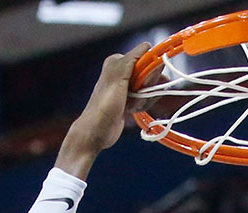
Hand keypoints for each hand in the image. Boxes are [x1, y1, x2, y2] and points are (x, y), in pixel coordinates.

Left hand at [55, 43, 151, 178]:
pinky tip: (132, 110)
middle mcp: (123, 71)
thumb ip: (132, 59)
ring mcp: (128, 86)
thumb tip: (147, 45)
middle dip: (149, 86)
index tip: (144, 83)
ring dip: (146, 98)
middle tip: (136, 96)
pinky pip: (147, 98)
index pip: (147, 57)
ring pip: (151, 87)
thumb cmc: (104, 105)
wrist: (96, 131)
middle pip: (151, 73)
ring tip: (132, 105)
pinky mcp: (131, 99)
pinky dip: (143, 104)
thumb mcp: (118, 77)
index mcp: (118, 61)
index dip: (150, 70)